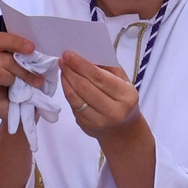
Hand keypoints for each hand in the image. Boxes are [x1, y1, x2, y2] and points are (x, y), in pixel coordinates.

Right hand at [0, 32, 43, 123]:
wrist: (22, 107)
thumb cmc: (22, 82)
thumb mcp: (25, 64)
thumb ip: (23, 55)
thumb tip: (31, 50)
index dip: (15, 42)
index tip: (31, 49)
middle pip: (2, 58)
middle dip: (22, 69)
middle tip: (36, 80)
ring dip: (13, 80)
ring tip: (20, 87)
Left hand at [61, 51, 156, 187]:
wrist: (128, 137)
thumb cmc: (123, 103)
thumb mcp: (123, 84)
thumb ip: (109, 69)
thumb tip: (87, 50)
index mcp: (127, 97)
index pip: (100, 77)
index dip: (82, 65)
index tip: (68, 53)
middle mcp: (116, 111)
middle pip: (86, 87)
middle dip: (70, 72)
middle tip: (58, 58)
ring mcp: (103, 123)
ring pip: (77, 99)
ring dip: (65, 83)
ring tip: (58, 69)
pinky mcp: (91, 130)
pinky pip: (74, 110)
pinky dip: (66, 96)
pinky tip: (61, 85)